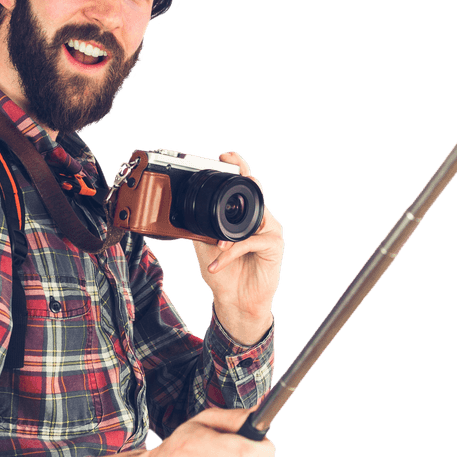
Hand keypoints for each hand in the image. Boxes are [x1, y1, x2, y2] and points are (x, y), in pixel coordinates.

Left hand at [193, 151, 283, 344]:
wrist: (235, 301)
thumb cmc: (224, 274)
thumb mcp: (205, 246)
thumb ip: (200, 227)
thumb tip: (183, 211)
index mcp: (244, 216)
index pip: (244, 186)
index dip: (238, 166)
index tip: (226, 155)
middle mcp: (259, 219)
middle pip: (256, 193)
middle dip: (246, 182)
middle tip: (235, 175)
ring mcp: (269, 231)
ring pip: (251, 220)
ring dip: (230, 236)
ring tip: (217, 248)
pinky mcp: (274, 246)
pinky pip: (251, 242)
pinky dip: (232, 252)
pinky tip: (220, 263)